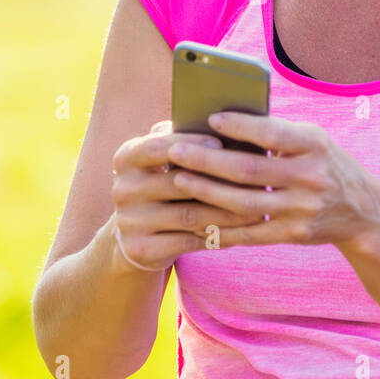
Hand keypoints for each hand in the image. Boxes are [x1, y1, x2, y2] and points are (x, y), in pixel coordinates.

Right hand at [110, 120, 266, 271]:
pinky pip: (187, 242)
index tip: (222, 144)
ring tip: (258, 211)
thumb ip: (185, 144)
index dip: (190, 143)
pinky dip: (216, 237)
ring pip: (189, 215)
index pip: (157, 146)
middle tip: (256, 181)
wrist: (135, 235)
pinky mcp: (140, 249)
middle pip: (179, 183)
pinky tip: (240, 233)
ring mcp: (129, 221)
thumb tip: (229, 130)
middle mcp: (122, 188)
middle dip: (221, 182)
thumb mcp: (163, 161)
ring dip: (227, 214)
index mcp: (126, 158)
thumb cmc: (164, 185)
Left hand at [165, 112, 379, 251]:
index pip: (271, 133)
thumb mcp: (313, 141)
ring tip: (178, 178)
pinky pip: (251, 232)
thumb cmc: (326, 164)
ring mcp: (303, 209)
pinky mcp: (294, 235)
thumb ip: (277, 132)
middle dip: (207, 160)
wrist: (364, 213)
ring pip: (244, 203)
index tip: (209, 119)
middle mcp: (311, 177)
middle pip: (249, 170)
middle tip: (175, 151)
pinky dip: (222, 226)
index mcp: (315, 145)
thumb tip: (222, 123)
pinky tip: (196, 218)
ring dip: (206, 192)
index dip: (239, 127)